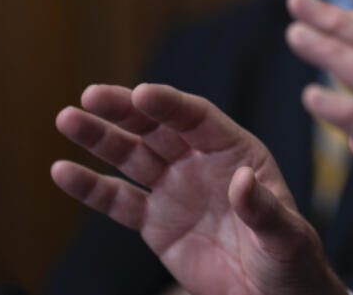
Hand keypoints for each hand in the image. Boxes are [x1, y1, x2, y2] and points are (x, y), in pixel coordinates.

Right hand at [51, 83, 345, 294]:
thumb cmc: (290, 259)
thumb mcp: (285, 234)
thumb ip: (263, 208)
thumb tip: (241, 181)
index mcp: (237, 152)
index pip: (198, 118)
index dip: (169, 104)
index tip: (140, 93)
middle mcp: (201, 163)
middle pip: (158, 127)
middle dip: (125, 110)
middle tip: (91, 95)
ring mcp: (176, 189)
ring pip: (132, 156)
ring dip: (100, 137)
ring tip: (67, 119)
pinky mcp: (155, 223)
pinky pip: (118, 201)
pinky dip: (90, 187)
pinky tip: (62, 170)